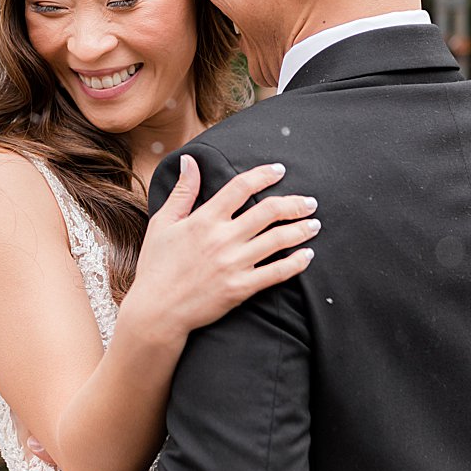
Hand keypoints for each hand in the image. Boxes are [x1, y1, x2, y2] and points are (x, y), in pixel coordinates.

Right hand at [121, 156, 316, 343]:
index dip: (264, 175)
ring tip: (314, 224)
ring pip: (278, 240)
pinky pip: (277, 273)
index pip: (241, 187)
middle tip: (309, 201)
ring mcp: (234, 264)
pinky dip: (297, 263)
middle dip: (295, 203)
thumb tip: (189, 160)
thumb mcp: (163, 223)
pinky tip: (308, 255)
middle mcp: (223, 239)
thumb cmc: (156, 266)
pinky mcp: (241, 288)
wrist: (156, 310)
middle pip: (269, 211)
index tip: (279, 170)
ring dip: (301, 229)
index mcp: (204, 220)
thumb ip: (182, 191)